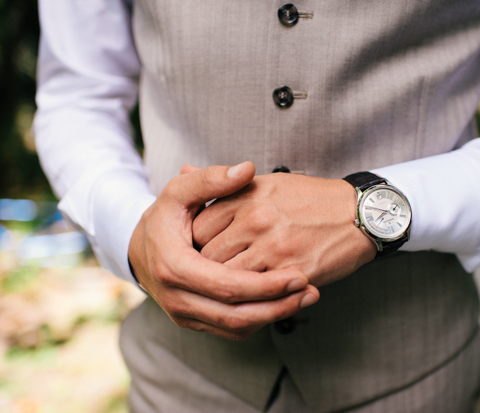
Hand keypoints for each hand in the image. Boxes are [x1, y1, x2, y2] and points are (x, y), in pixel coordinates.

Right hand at [128, 162, 318, 340]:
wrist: (137, 249)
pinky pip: (231, 329)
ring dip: (274, 316)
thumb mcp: (178, 192)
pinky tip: (284, 302)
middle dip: (277, 306)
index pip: (226, 285)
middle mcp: (177, 298)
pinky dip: (260, 320)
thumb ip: (210, 179)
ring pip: (235, 327)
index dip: (265, 285)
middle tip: (310, 290)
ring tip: (306, 297)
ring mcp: (185, 314)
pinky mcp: (194, 322)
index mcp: (174, 267)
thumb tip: (246, 169)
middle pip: (235, 314)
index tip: (300, 274)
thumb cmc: (163, 218)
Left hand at [192, 171, 376, 286]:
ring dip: (227, 286)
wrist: (358, 215)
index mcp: (247, 196)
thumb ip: (224, 185)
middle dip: (205, 269)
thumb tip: (186, 170)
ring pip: (229, 278)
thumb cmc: (312, 199)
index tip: (200, 252)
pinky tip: (253, 294)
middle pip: (208, 255)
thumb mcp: (267, 182)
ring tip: (231, 287)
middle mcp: (256, 220)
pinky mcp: (292, 272)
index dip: (195, 245)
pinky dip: (251, 297)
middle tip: (210, 275)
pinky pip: (258, 293)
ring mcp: (274, 248)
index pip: (199, 227)